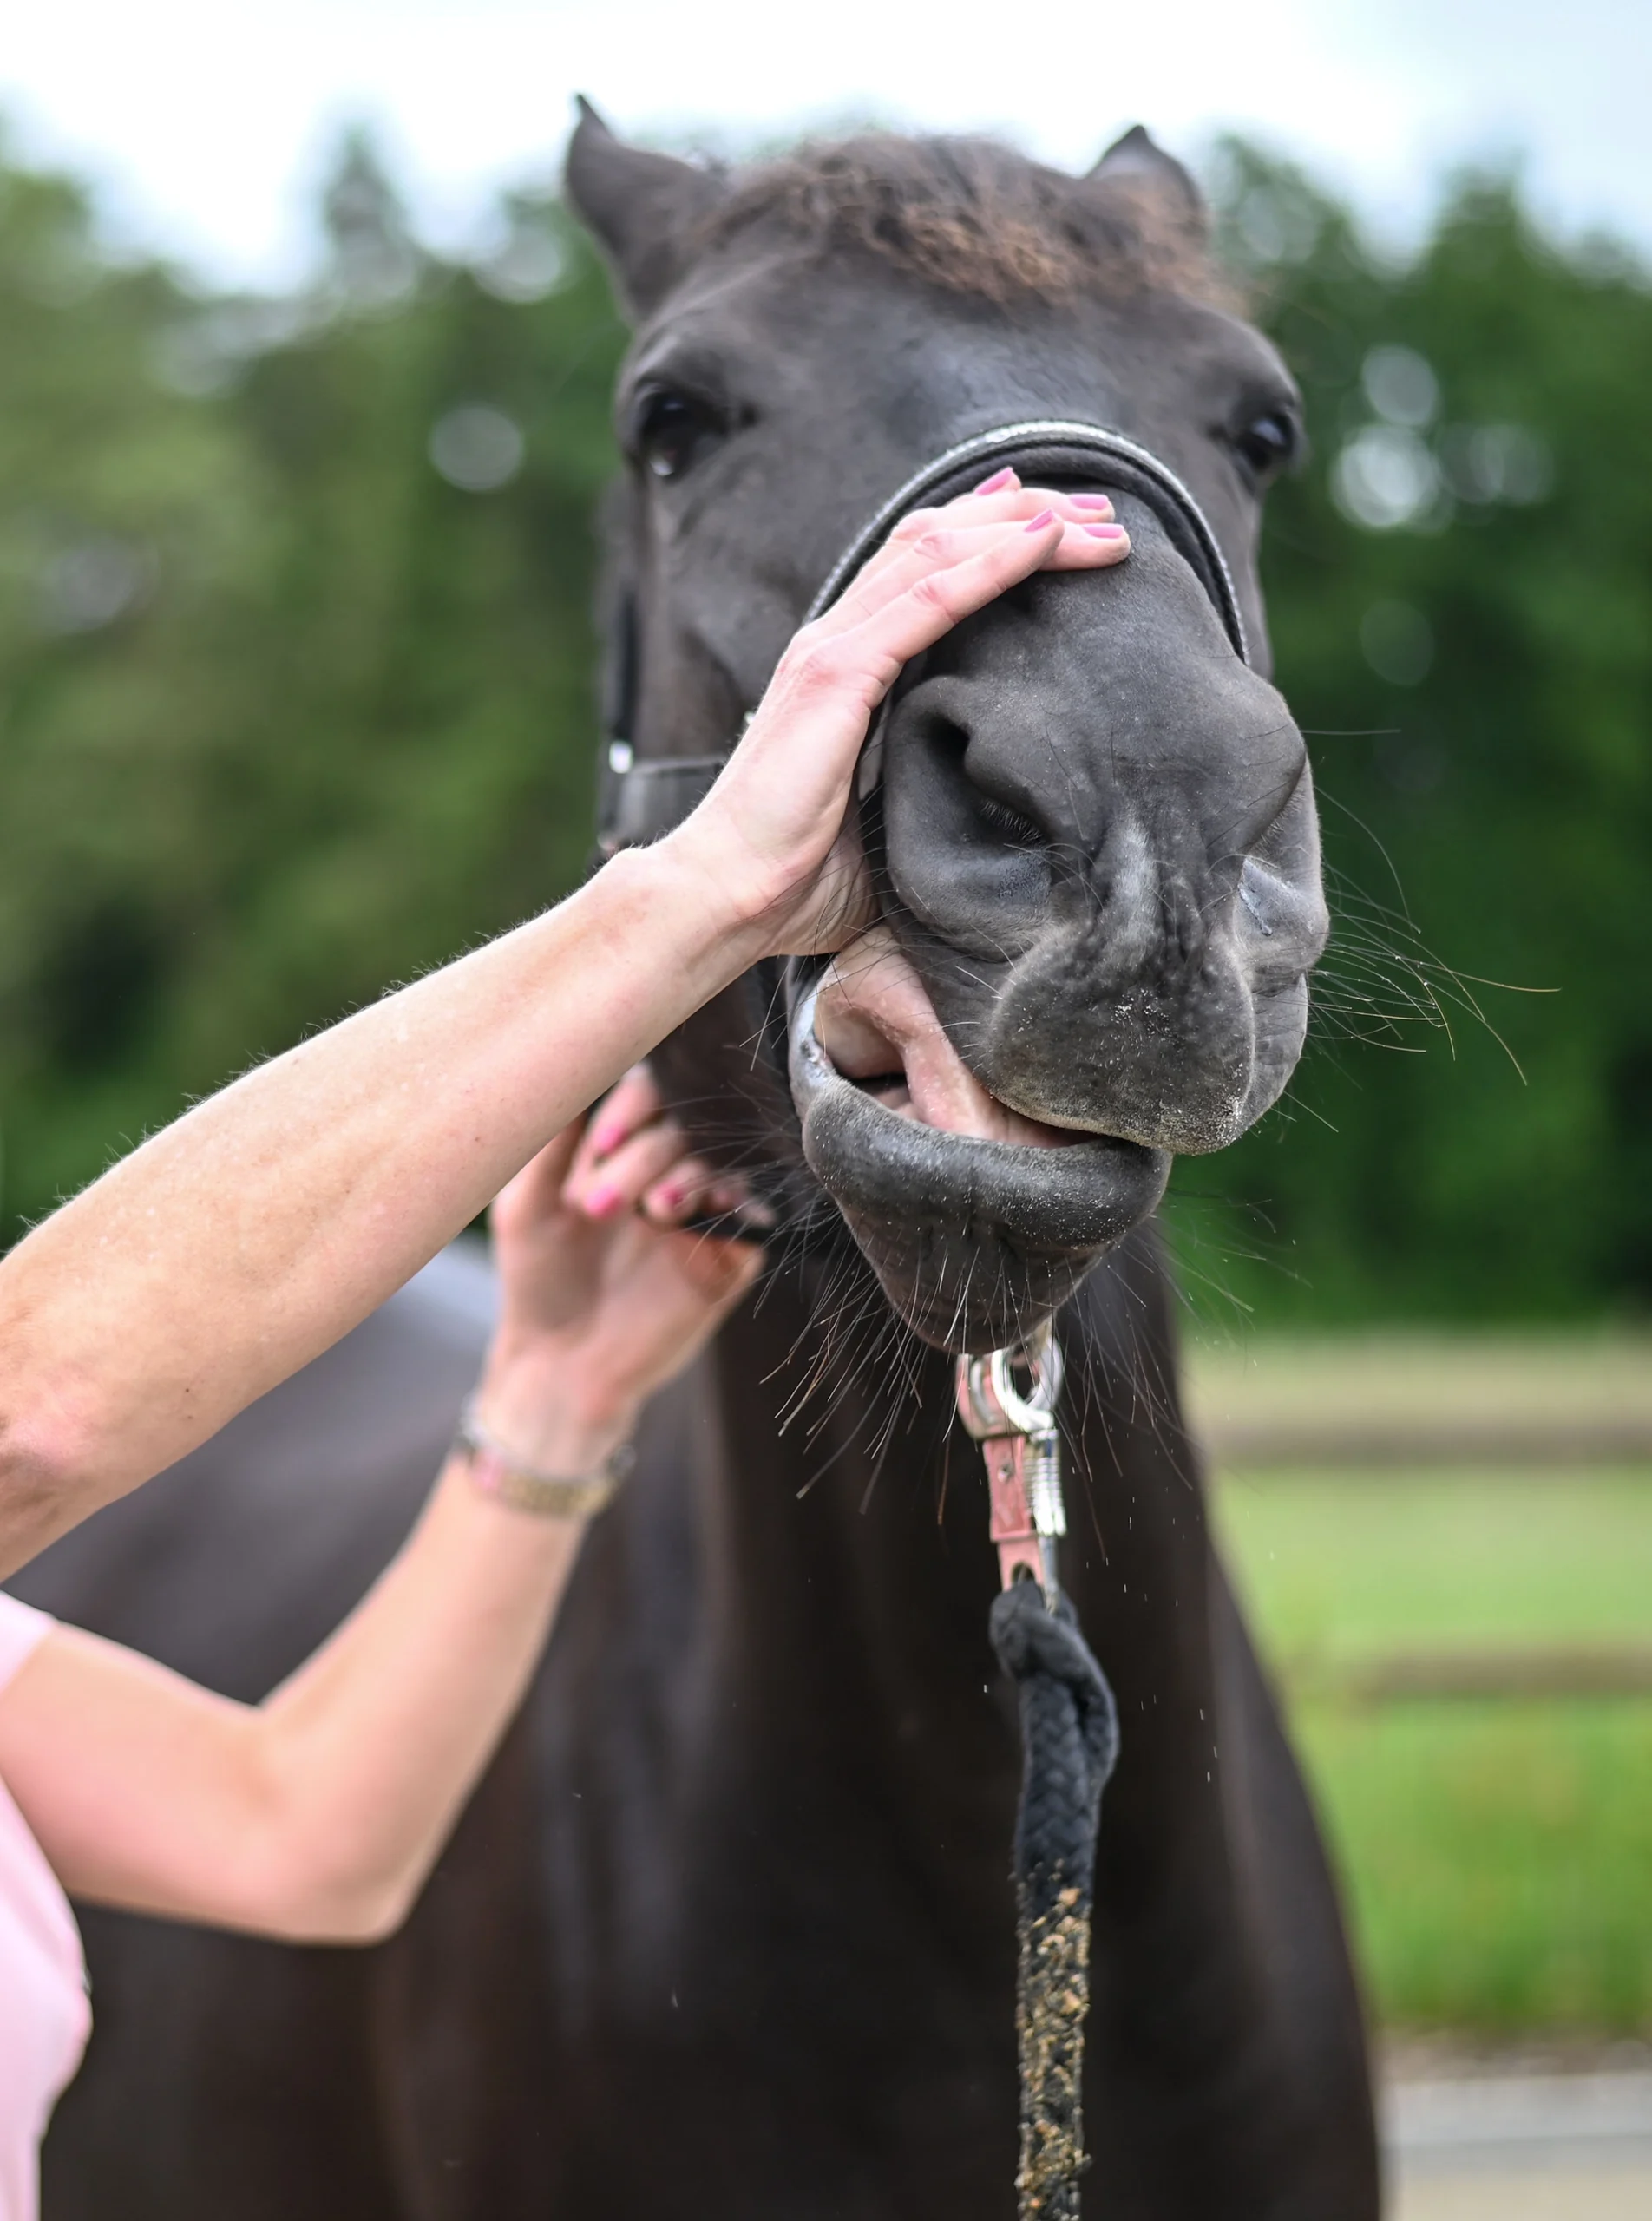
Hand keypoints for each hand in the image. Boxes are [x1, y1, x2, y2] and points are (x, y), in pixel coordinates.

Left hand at [470, 1069, 760, 1475]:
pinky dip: (729, 1202)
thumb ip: (548, 1139)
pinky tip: (691, 1214)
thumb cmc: (537, 1278)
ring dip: (684, 1175)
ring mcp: (704, 1208)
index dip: (632, 1107)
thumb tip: (567, 1061)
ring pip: (719, 1160)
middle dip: (645, 1154)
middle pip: (685, 1124)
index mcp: (624, 1146)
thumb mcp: (527, 1203)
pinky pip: (752, 1211)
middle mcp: (669, 1167)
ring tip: (649, 1213)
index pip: (650, 1092)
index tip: (600, 1145)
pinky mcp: (732, 1252)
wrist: (561, 1364)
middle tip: (600, 1204)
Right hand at [664, 472, 1129, 956]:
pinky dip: (992, 563)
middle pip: (938, 537)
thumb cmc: (796, 880)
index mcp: (841, 665)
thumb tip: (998, 812)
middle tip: (1104, 510)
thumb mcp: (885, 819)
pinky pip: (929, 598)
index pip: (920, 565)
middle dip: (1026, 513)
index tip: (1059, 522)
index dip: (990, 530)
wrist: (724, 898)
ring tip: (1101, 521)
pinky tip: (1045, 543)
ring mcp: (831, 650)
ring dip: (1026, 526)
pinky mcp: (835, 676)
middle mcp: (834, 639)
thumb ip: (929, 788)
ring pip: (939, 549)